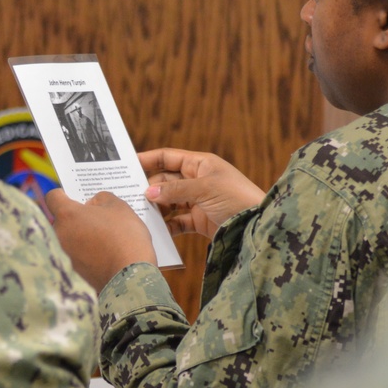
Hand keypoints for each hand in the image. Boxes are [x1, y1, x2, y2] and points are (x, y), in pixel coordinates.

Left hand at [45, 189, 157, 292]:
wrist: (130, 277)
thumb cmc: (125, 236)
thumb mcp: (119, 207)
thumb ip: (102, 198)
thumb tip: (91, 204)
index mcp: (67, 214)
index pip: (53, 197)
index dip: (63, 195)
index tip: (73, 198)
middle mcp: (58, 234)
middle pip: (61, 220)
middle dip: (74, 218)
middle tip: (94, 220)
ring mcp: (62, 255)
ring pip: (67, 239)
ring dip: (78, 236)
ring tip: (100, 240)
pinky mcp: (70, 272)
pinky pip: (74, 256)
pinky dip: (83, 254)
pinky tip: (100, 256)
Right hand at [139, 148, 265, 238]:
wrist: (260, 227)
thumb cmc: (238, 199)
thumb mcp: (205, 189)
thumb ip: (175, 190)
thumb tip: (148, 192)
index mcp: (201, 164)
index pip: (168, 157)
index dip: (149, 159)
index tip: (127, 165)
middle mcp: (197, 180)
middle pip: (165, 180)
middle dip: (149, 188)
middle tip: (129, 197)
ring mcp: (198, 201)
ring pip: (168, 202)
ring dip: (156, 208)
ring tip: (139, 215)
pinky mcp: (199, 221)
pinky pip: (176, 221)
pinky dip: (166, 225)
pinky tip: (155, 229)